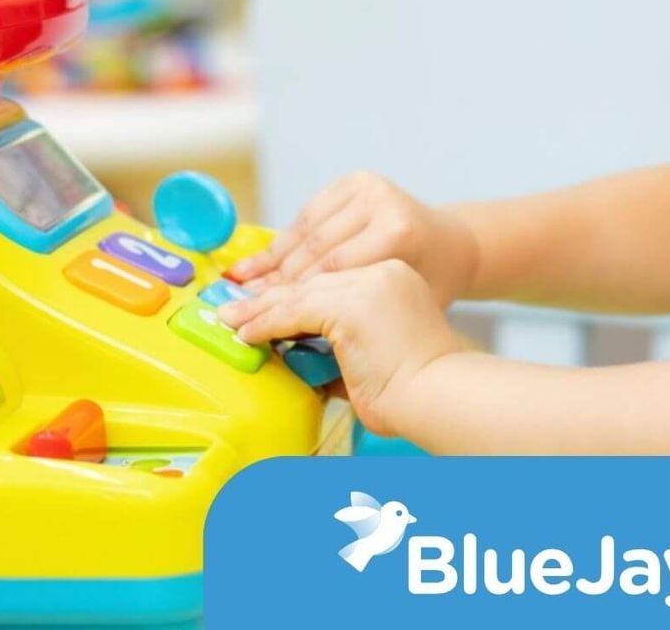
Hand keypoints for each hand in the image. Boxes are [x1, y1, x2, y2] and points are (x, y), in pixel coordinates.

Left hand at [218, 260, 461, 434]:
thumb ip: (341, 346)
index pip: (330, 281)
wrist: (438, 397)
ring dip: (258, 309)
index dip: (293, 295)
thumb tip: (299, 357)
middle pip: (310, 281)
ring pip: (298, 292)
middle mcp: (380, 273)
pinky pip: (293, 311)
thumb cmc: (415, 390)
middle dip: (268, 297)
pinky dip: (265, 323)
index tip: (264, 306)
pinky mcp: (349, 305)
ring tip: (230, 320)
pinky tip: (246, 333)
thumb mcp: (376, 355)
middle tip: (235, 309)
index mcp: (392, 279)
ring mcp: (365, 285)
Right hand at [228, 173, 478, 305]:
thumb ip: (355, 322)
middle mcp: (383, 202)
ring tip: (239, 285)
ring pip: (306, 230)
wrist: (453, 245)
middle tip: (239, 306)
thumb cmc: (432, 287)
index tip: (260, 321)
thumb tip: (298, 355)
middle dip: (275, 282)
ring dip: (271, 260)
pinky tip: (261, 261)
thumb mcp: (400, 310)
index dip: (292, 299)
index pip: (331, 272)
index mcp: (398, 234)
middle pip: (315, 249)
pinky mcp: (356, 181)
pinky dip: (284, 240)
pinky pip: (309, 214)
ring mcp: (368, 186)